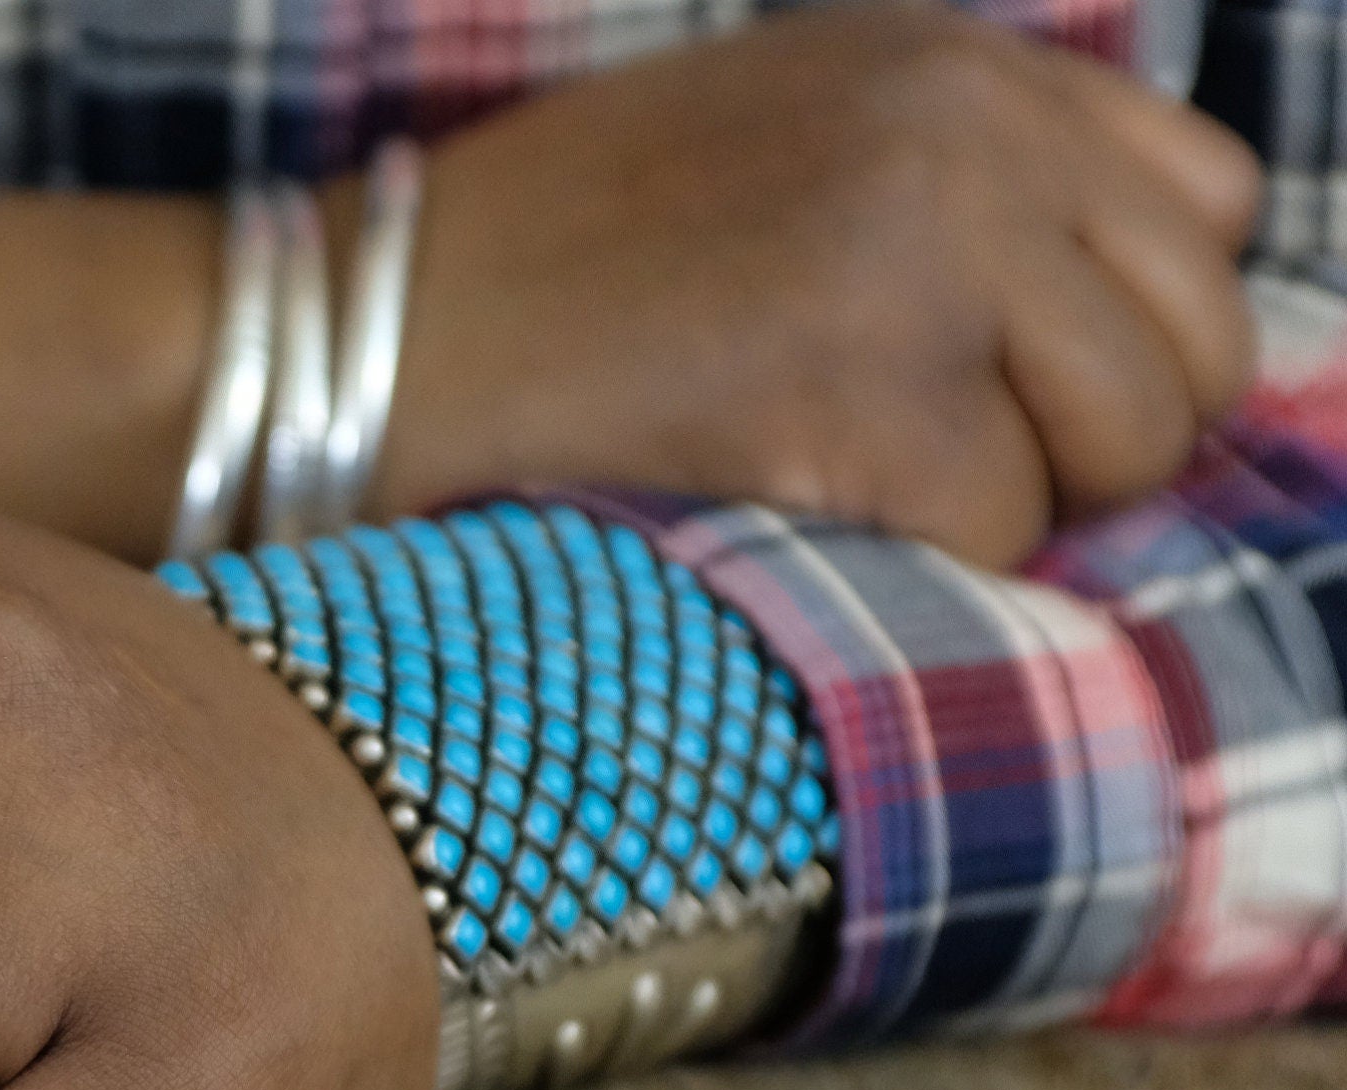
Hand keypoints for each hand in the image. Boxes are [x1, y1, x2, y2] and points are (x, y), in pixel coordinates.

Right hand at [371, 2, 1263, 566]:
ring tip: (839, 478)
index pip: (1202, 205)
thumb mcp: (769, 138)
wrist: (357, 339)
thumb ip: (947, 175)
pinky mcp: (863, 389)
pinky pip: (999, 532)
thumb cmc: (539, 274)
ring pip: (1118, 447)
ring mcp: (922, 251)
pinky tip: (773, 505)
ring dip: (1002, 502)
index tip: (1012, 385)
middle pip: (1192, 342)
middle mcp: (961, 129)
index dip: (1124, 324)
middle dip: (1088, 437)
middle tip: (928, 466)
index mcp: (948, 61)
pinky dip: (903, 558)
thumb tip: (1101, 319)